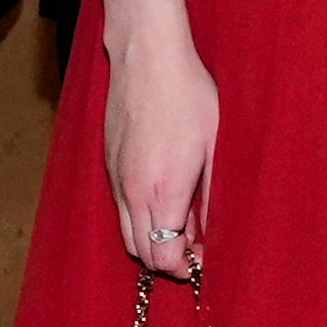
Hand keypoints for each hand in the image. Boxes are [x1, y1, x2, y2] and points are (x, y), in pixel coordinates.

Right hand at [106, 38, 215, 280]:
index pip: (164, 257)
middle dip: (170, 260)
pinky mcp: (110, 164)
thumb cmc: (189, 98)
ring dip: (153, 242)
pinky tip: (166, 201)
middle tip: (198, 249)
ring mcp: (117, 179)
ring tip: (183, 226)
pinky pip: (122, 209)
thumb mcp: (216, 149)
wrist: (148, 59)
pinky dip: (141, 219)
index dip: (187, 267)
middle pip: (143, 253)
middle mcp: (133, 192)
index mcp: (163, 192)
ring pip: (128, 234)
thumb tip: (213, 232)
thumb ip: (213, 197)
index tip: (207, 258)